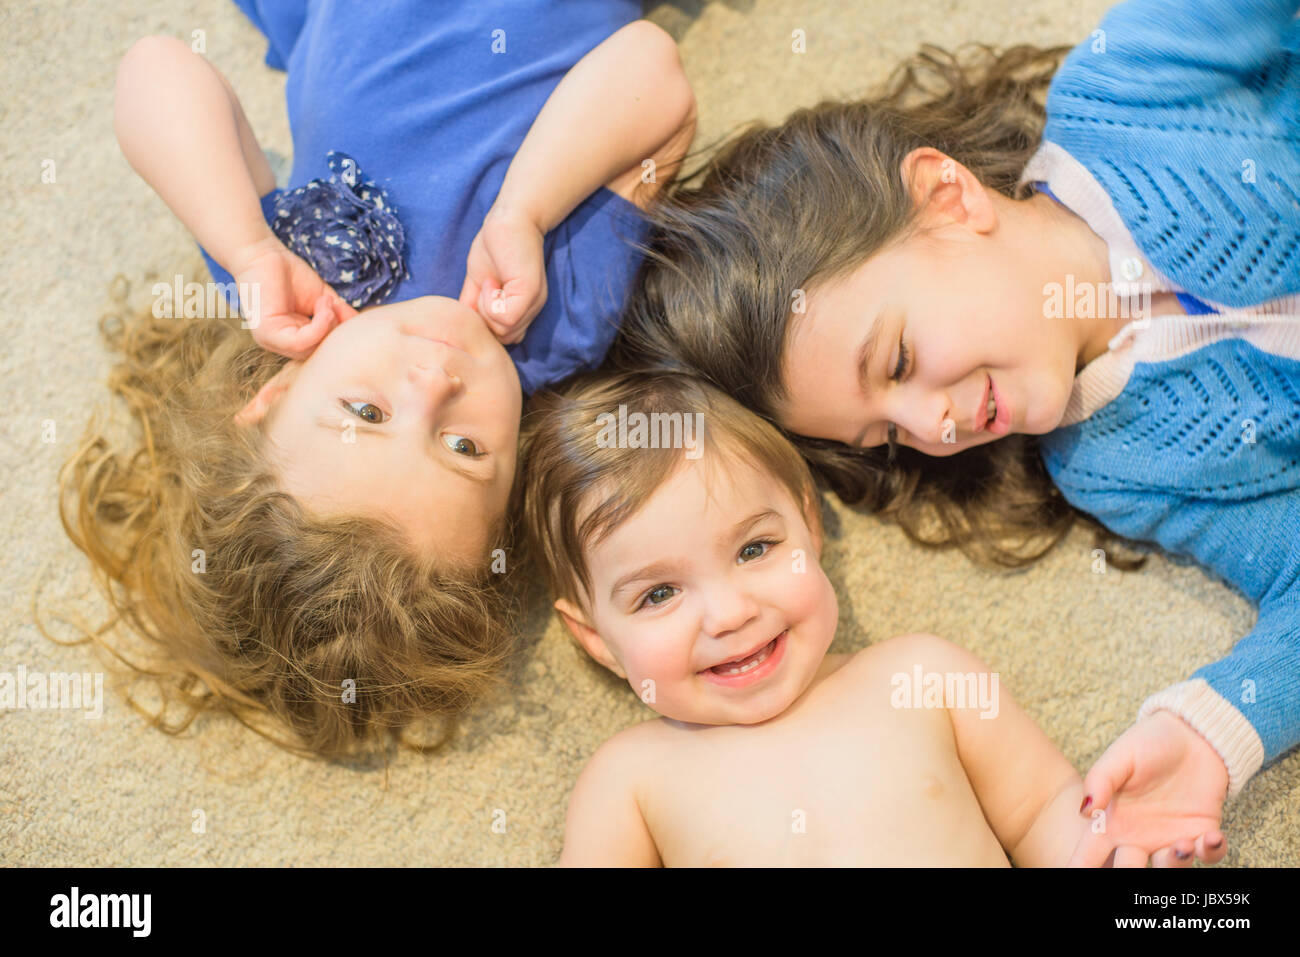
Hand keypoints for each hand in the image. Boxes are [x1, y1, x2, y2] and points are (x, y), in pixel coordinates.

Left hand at [230, 235, 357, 358]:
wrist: (263, 253)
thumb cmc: (289, 274)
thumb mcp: (323, 299)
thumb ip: (339, 315)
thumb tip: (359, 326)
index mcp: (293, 340)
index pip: (322, 350)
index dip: (338, 334)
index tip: (341, 310)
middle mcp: (282, 345)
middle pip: (319, 352)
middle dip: (335, 330)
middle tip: (336, 306)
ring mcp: (272, 341)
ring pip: (311, 350)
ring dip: (328, 325)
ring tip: (328, 303)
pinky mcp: (267, 333)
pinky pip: (301, 342)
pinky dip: (319, 326)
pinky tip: (323, 306)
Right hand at [459, 205, 546, 343]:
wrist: (508, 218)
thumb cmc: (494, 247)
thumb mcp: (477, 284)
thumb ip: (473, 307)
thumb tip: (463, 327)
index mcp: (522, 311)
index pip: (503, 339)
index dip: (484, 324)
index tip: (478, 299)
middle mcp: (532, 310)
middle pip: (502, 339)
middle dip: (484, 318)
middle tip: (484, 289)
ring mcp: (533, 302)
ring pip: (502, 332)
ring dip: (485, 308)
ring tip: (488, 283)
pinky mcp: (529, 292)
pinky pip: (504, 317)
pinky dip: (489, 302)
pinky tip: (490, 281)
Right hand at [1069, 711, 1229, 866]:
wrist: (1194, 733)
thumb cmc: (1150, 742)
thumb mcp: (1120, 756)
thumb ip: (1100, 780)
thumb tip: (1083, 810)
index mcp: (1112, 820)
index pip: (1090, 852)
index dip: (1081, 866)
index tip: (1075, 874)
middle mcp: (1139, 836)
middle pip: (1128, 869)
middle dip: (1128, 875)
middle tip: (1132, 867)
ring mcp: (1171, 837)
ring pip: (1169, 868)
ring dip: (1174, 865)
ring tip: (1181, 847)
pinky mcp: (1202, 833)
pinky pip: (1208, 856)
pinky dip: (1210, 852)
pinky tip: (1210, 836)